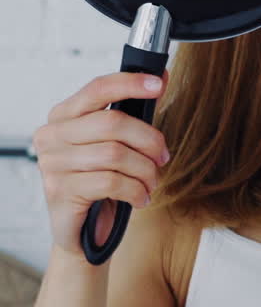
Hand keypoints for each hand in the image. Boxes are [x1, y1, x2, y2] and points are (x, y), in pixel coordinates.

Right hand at [32, 71, 169, 257]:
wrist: (84, 231)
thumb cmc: (100, 182)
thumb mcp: (116, 143)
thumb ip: (133, 111)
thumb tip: (162, 75)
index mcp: (63, 115)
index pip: (98, 88)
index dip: (130, 84)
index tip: (159, 84)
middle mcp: (52, 135)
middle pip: (112, 122)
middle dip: (148, 139)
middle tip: (162, 156)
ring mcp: (52, 163)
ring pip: (115, 154)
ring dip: (145, 170)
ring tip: (151, 181)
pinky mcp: (60, 191)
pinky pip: (110, 182)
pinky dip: (135, 190)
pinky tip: (140, 197)